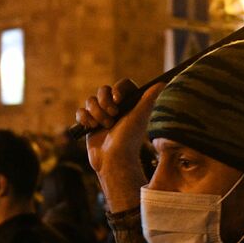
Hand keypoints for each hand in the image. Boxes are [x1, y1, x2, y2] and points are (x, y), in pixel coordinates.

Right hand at [76, 81, 163, 212]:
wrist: (113, 160)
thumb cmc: (129, 139)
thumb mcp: (140, 116)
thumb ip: (149, 98)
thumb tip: (162, 83)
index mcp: (130, 104)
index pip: (122, 85)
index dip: (118, 89)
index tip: (118, 99)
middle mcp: (116, 108)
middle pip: (103, 90)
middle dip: (105, 102)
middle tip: (113, 116)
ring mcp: (101, 115)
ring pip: (90, 100)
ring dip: (96, 113)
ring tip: (105, 126)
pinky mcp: (90, 123)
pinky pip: (81, 111)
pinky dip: (85, 118)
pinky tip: (92, 127)